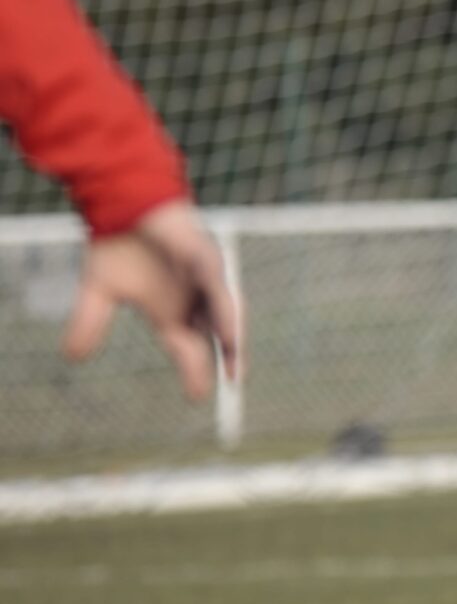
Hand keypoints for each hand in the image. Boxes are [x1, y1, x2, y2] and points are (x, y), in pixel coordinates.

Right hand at [61, 201, 246, 401]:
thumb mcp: (99, 291)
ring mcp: (203, 277)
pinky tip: (225, 316)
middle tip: (233, 383)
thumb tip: (72, 357)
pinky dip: (221, 300)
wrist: (122, 206)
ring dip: (231, 332)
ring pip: (223, 309)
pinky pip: (216, 280)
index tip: (198, 397)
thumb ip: (90, 322)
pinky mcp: (203, 255)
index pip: (189, 348)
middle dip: (228, 357)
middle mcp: (195, 299)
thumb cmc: (119, 247)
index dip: (195, 371)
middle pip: (216, 334)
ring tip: (236, 356)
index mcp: (174, 312)